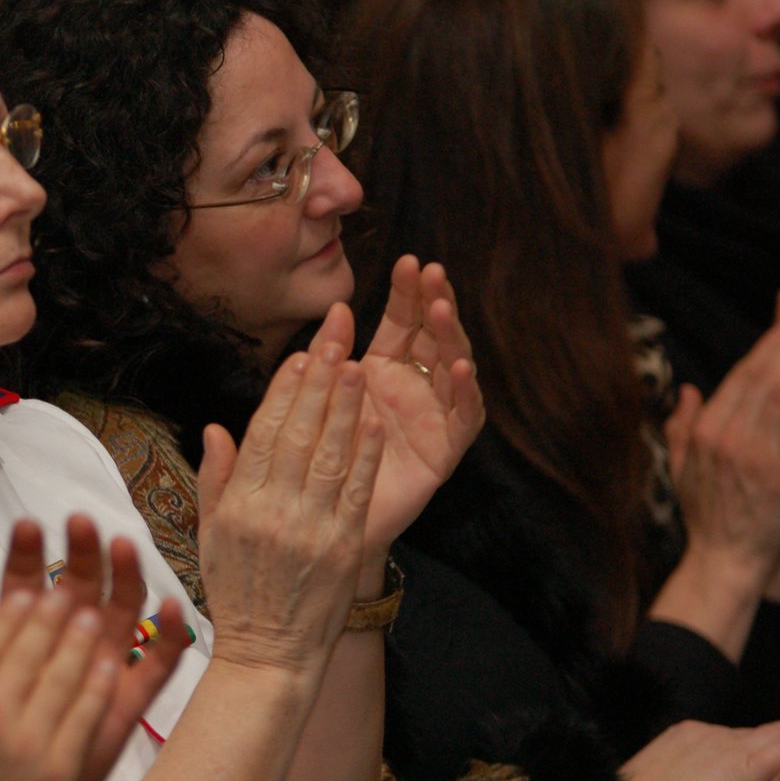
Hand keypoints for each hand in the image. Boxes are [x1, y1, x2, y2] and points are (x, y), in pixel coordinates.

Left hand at [0, 515, 187, 780]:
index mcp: (22, 637)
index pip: (26, 584)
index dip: (26, 554)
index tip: (25, 526)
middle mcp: (64, 645)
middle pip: (78, 587)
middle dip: (79, 553)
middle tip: (79, 523)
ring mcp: (98, 670)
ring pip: (120, 612)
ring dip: (123, 576)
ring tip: (120, 545)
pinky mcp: (125, 702)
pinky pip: (155, 665)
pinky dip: (169, 636)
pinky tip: (168, 605)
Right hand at [0, 558, 117, 780]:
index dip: (13, 612)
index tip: (29, 592)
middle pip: (28, 648)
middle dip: (52, 613)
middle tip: (69, 591)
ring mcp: (28, 743)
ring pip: (61, 673)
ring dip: (80, 638)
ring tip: (92, 615)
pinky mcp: (61, 769)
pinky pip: (86, 712)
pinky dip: (100, 682)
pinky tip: (111, 661)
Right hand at [196, 343, 385, 677]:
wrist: (267, 654)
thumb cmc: (237, 592)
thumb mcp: (211, 533)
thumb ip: (216, 477)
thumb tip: (217, 427)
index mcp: (239, 503)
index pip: (264, 432)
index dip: (284, 389)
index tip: (300, 354)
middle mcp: (273, 510)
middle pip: (299, 431)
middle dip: (319, 378)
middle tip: (336, 335)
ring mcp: (309, 528)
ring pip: (330, 453)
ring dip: (346, 405)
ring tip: (359, 362)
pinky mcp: (341, 547)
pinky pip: (356, 491)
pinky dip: (365, 453)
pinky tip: (373, 420)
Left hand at [307, 256, 482, 562]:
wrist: (327, 519)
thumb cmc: (319, 456)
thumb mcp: (316, 400)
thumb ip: (324, 361)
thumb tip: (333, 314)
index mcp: (383, 370)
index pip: (402, 321)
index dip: (407, 293)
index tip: (407, 261)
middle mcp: (414, 387)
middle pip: (433, 336)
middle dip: (434, 302)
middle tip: (432, 272)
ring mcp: (434, 416)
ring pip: (452, 368)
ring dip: (451, 338)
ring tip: (442, 309)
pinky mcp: (445, 451)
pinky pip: (462, 418)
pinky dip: (462, 393)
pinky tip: (457, 370)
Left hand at [620, 719, 779, 780]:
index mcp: (742, 764)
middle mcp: (724, 739)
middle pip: (771, 732)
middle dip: (779, 750)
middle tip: (774, 780)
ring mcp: (701, 730)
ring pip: (744, 732)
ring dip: (750, 750)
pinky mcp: (682, 728)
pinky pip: (717, 731)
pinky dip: (724, 746)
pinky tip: (711, 771)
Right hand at [666, 289, 779, 591]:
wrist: (725, 559)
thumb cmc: (705, 514)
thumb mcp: (679, 466)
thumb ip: (680, 424)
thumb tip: (688, 391)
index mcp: (707, 433)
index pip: (742, 376)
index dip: (769, 344)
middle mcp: (732, 440)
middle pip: (767, 379)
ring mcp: (763, 459)